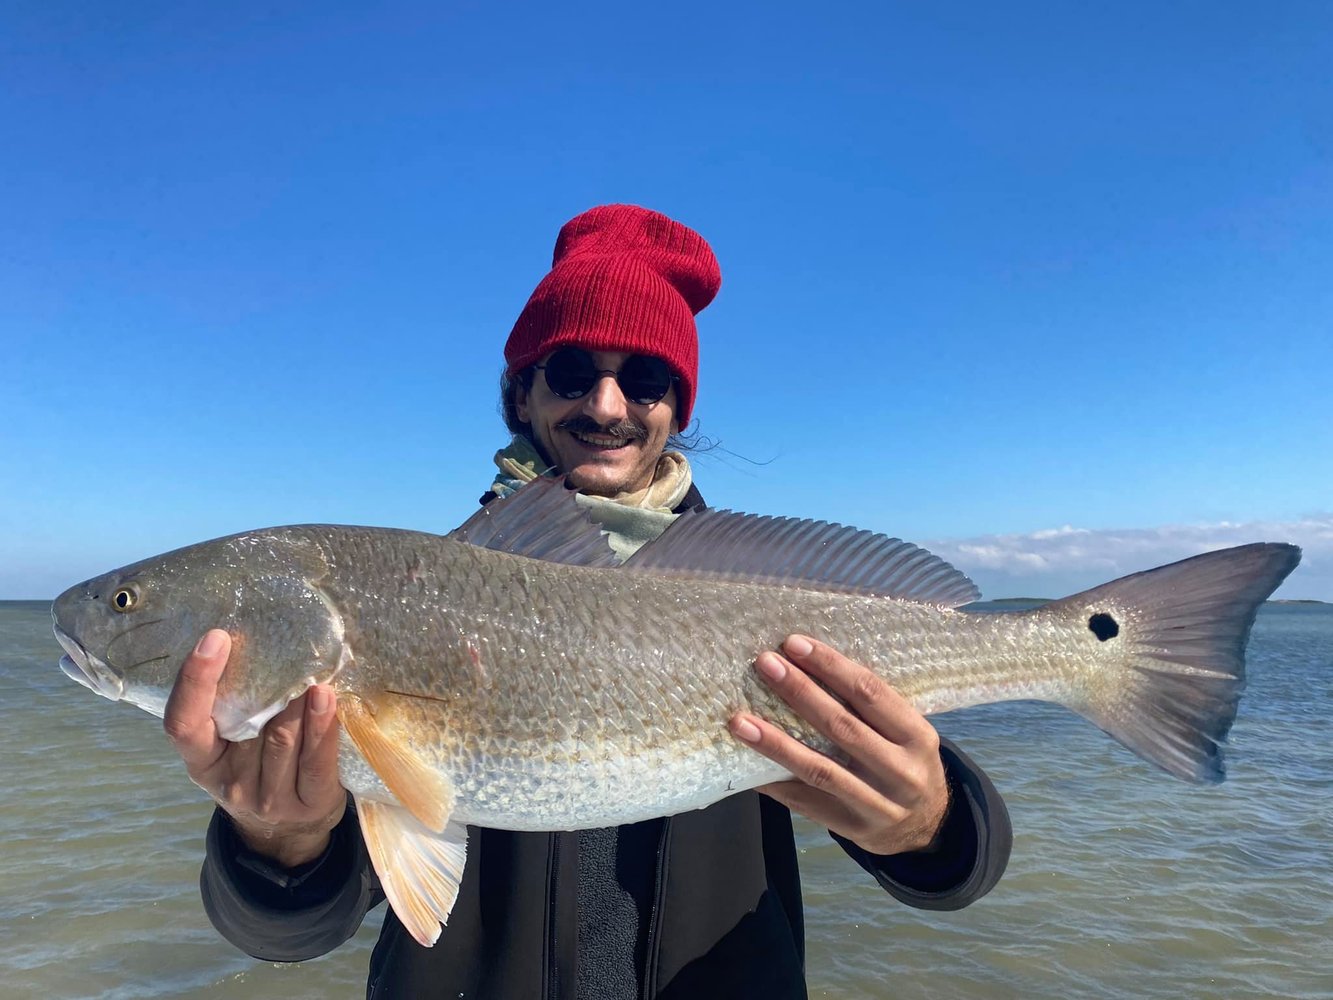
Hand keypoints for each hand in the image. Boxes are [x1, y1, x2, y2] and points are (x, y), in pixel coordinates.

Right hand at [163, 629, 346, 866]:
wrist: (286, 833)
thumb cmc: (258, 768)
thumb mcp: (232, 746)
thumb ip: (235, 707)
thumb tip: (255, 639)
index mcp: (201, 762)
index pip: (183, 723)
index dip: (194, 681)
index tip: (214, 638)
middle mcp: (230, 783)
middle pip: (247, 725)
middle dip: (265, 682)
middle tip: (284, 642)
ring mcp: (269, 798)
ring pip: (283, 739)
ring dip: (298, 700)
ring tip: (311, 668)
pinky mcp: (309, 804)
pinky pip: (316, 760)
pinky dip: (322, 725)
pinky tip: (326, 697)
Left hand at [728, 634, 949, 855]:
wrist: (927, 826)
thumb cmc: (905, 762)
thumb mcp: (905, 732)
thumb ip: (869, 707)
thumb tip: (805, 665)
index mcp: (917, 736)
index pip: (869, 692)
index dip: (830, 666)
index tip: (794, 644)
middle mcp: (901, 771)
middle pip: (842, 726)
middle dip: (800, 691)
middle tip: (765, 664)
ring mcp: (877, 805)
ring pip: (819, 769)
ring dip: (775, 743)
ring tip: (740, 721)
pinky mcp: (852, 828)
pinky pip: (805, 801)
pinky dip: (774, 781)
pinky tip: (746, 764)